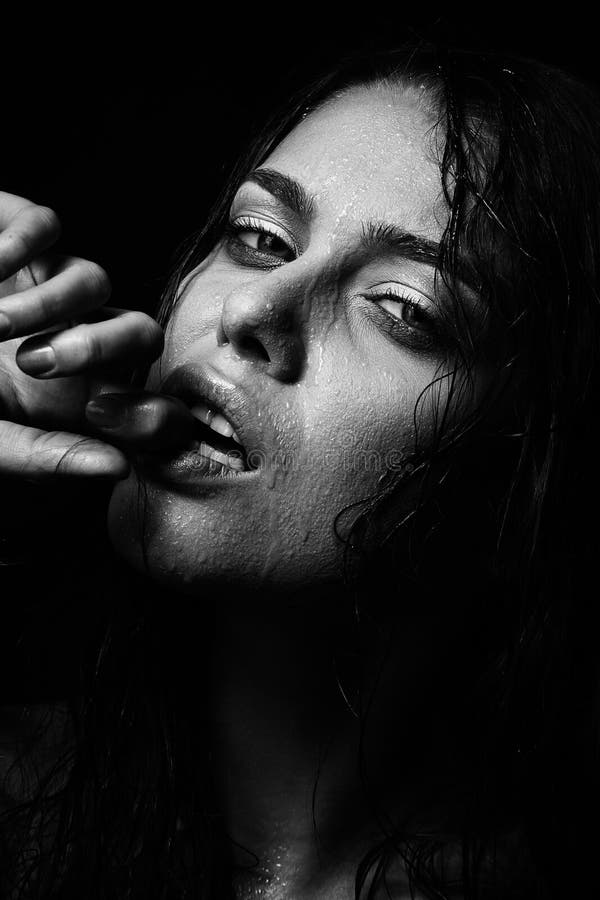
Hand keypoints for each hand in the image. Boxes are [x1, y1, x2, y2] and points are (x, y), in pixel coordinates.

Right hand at [0, 192, 194, 482]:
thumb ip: (46, 455)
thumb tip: (117, 466)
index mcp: (78, 398)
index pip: (151, 399)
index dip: (152, 408)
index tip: (104, 413)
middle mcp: (76, 340)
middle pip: (138, 331)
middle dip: (103, 345)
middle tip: (40, 363)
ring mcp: (47, 286)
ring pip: (93, 279)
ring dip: (50, 303)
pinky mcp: (15, 237)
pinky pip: (45, 227)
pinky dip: (21, 244)